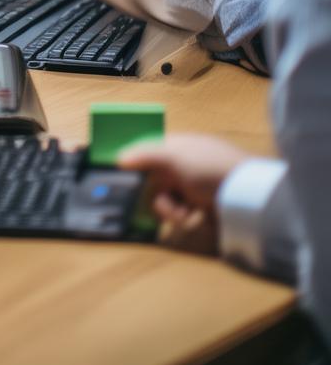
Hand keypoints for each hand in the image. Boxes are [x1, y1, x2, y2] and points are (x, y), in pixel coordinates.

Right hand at [119, 134, 250, 254]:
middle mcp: (183, 165)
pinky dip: (182, 217)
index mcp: (178, 146)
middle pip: (154, 180)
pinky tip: (192, 218)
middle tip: (157, 202)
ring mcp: (193, 187)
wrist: (246, 195)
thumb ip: (145, 155)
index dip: (136, 164)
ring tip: (182, 214)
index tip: (122, 177)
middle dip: (154, 193)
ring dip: (168, 208)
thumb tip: (119, 158)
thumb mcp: (173, 156)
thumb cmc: (207, 167)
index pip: (149, 151)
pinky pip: (180, 213)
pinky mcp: (202, 208)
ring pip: (164, 199)